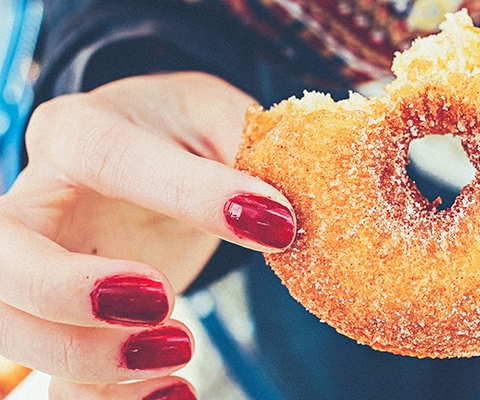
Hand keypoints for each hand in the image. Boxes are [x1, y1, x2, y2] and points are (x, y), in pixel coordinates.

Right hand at [0, 72, 295, 397]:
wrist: (158, 154)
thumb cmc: (187, 132)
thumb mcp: (222, 117)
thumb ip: (253, 149)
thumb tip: (285, 216)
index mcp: (81, 131)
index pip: (109, 158)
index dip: (188, 194)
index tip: (274, 226)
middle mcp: (39, 200)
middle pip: (2, 257)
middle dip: (68, 292)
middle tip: (164, 301)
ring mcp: (40, 266)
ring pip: (14, 329)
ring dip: (92, 360)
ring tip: (183, 349)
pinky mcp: (62, 319)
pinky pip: (58, 375)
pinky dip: (109, 399)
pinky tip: (176, 392)